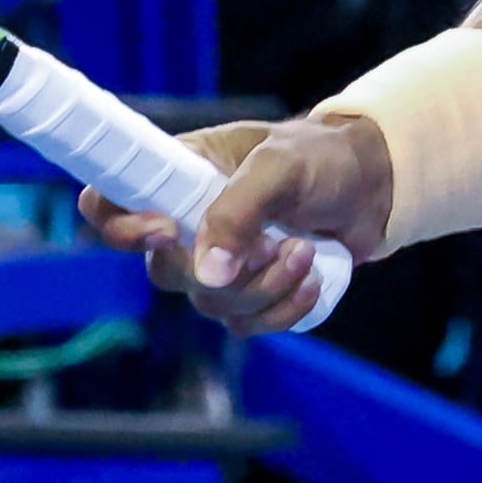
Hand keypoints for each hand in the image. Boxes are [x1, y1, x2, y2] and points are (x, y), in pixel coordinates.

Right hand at [78, 115, 392, 333]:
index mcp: (178, 175)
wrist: (373, 186)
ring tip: (306, 251)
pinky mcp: (252, 293)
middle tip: (275, 243)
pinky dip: (285, 308)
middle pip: (164, 272)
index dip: (120, 227)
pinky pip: (248, 324)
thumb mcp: (280, 165)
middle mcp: (187, 223)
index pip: (109, 205)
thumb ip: (238, 210)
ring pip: (212, 303)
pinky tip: (314, 277)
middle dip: (224, 269)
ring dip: (266, 287)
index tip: (166, 229)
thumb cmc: (320, 158)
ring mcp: (218, 262)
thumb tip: (207, 274)